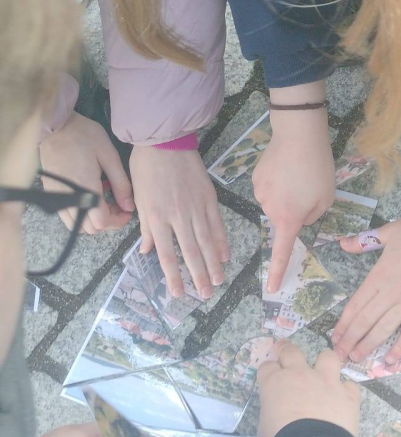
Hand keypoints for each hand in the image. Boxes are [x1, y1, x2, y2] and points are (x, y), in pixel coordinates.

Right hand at [39, 112, 134, 232]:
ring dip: (92, 220)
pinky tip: (87, 195)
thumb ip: (121, 183)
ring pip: (77, 226)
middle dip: (108, 221)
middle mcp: (70, 199)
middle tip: (116, 203)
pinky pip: (66, 216)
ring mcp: (57, 198)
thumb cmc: (84, 135)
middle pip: (91, 229)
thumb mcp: (109, 155)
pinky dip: (79, 214)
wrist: (55, 125)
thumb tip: (129, 207)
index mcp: (86, 189)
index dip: (119, 220)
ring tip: (102, 199)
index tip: (126, 208)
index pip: (103, 223)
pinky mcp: (51, 194)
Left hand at [130, 146, 228, 298]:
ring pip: (206, 242)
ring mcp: (196, 207)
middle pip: (190, 252)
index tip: (178, 293)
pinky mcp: (209, 197)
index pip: (166, 254)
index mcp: (157, 218)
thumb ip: (145, 227)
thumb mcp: (138, 198)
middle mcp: (178, 216)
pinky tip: (225, 255)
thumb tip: (146, 250)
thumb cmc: (146, 167)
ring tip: (218, 281)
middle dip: (198, 276)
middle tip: (205, 295)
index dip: (173, 276)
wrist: (165, 141)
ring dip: (213, 264)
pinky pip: (216, 224)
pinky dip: (221, 241)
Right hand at [254, 88, 334, 291]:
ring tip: (299, 172)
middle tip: (310, 187)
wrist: (297, 134)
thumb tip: (300, 217)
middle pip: (284, 218)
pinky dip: (278, 181)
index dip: (278, 271)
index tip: (272, 288)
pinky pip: (270, 186)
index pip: (282, 252)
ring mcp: (259, 192)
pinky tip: (287, 166)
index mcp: (289, 219)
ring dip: (287, 194)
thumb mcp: (326, 198)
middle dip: (296, 209)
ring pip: (277, 202)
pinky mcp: (256, 177)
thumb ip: (313, 215)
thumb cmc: (317, 169)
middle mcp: (269, 209)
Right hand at [257, 341, 359, 436]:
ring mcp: (326, 381)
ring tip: (324, 369)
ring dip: (324, 362)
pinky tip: (344, 398)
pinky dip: (346, 390)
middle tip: (283, 348)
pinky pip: (349, 384)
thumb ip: (273, 411)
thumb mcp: (265, 425)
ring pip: (327, 357)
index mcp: (275, 383)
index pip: (267, 367)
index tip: (269, 374)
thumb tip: (279, 413)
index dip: (268, 371)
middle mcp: (300, 375)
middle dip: (285, 349)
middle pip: (291, 352)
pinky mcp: (347, 394)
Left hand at [333, 185, 400, 362]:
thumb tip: (343, 243)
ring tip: (357, 358)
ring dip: (368, 345)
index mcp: (378, 276)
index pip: (355, 305)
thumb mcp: (389, 231)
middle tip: (339, 355)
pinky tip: (390, 359)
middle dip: (350, 340)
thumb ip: (364, 241)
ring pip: (384, 329)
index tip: (334, 337)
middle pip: (365, 321)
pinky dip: (400, 347)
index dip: (343, 323)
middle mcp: (390, 293)